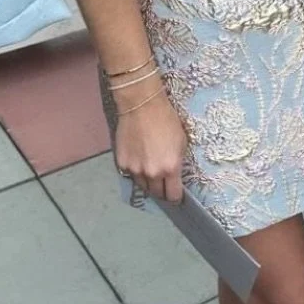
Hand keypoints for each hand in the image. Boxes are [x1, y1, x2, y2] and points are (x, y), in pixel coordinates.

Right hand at [115, 87, 189, 202]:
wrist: (142, 106)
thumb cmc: (166, 120)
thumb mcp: (181, 142)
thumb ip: (177, 163)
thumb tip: (174, 176)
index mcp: (170, 168)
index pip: (173, 195)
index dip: (175, 197)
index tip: (175, 195)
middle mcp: (152, 173)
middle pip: (157, 193)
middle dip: (161, 190)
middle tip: (163, 183)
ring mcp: (135, 170)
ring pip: (142, 185)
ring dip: (148, 181)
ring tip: (150, 168)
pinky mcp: (122, 163)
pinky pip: (130, 174)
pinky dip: (135, 170)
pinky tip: (138, 158)